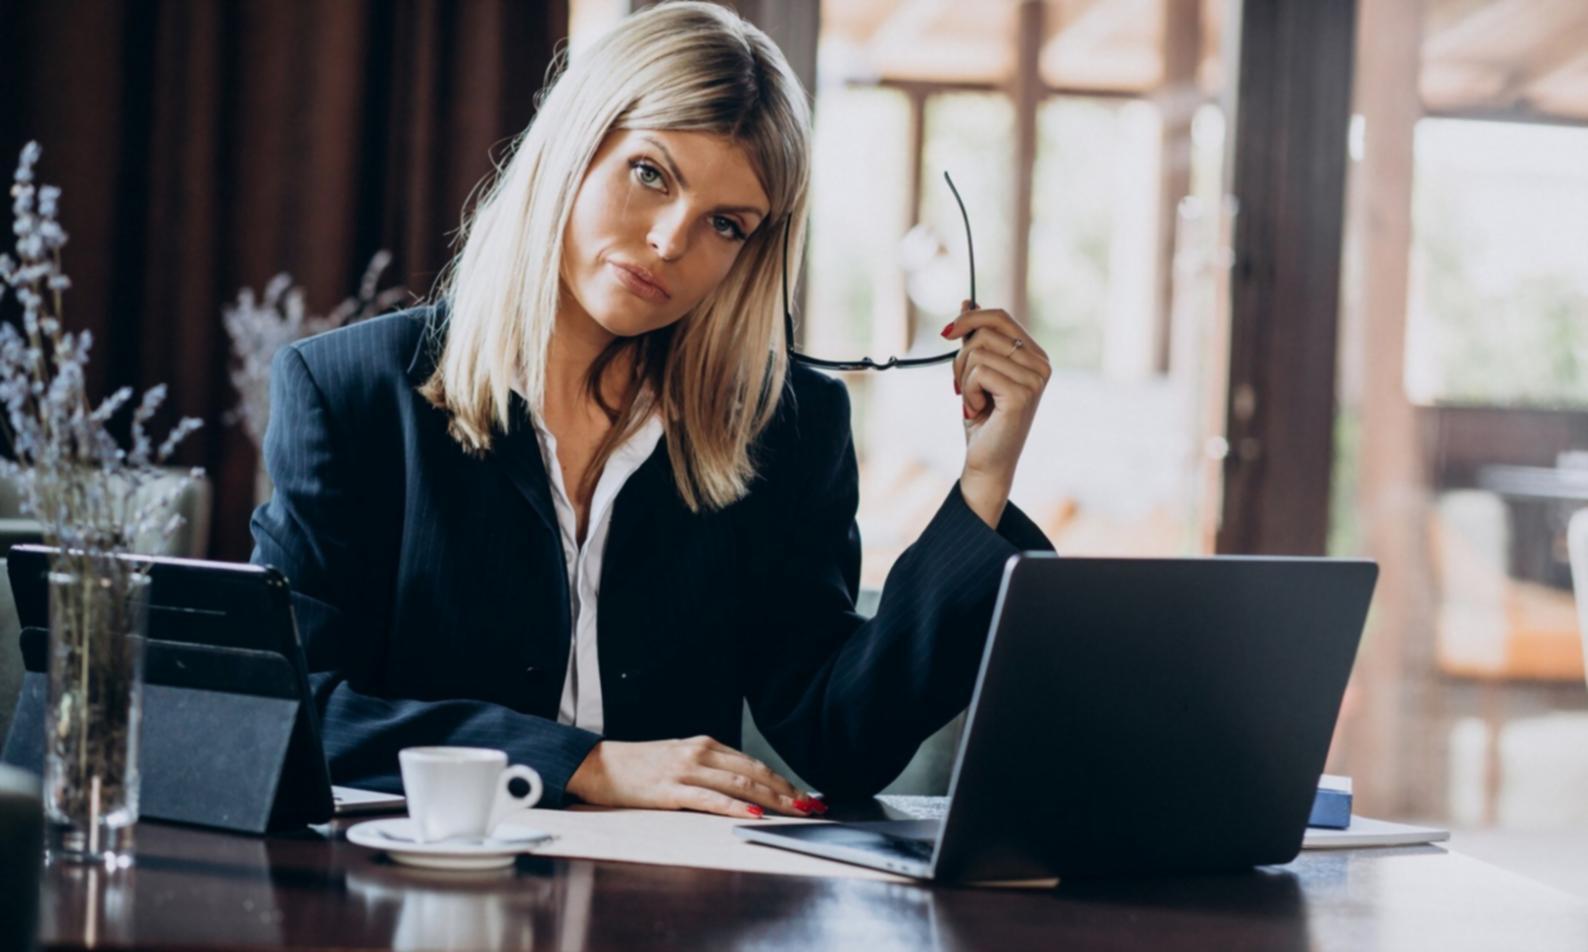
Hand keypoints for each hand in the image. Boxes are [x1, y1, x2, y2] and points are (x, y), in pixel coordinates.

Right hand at [565, 736, 825, 818]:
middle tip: (811, 806)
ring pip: (738, 784)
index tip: (804, 795)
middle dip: (786, 791)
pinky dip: (734, 808)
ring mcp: (686, 770)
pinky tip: (752, 816)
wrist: (599, 764)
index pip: (753, 763)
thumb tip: (742, 786)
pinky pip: (710, 799)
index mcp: (705, 745)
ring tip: (794, 811)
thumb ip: (709, 767)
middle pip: (753, 773)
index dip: (781, 780)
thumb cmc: (640, 765)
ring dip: (770, 799)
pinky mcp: (671, 790)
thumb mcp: (680, 758)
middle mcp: (700, 753)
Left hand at [942, 301, 1050, 526]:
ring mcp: (1034, 379)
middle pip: (985, 332)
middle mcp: (1041, 364)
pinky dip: (968, 391)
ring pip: (978, 352)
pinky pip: (979, 371)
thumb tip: (967, 302)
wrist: (986, 460)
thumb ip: (976, 338)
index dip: (970, 319)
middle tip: (962, 386)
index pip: (1001, 317)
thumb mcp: (976, 371)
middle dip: (961, 357)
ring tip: (973, 401)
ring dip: (963, 377)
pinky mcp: (1022, 394)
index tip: (946, 333)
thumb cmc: (983, 418)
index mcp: (1034, 355)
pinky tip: (977, 410)